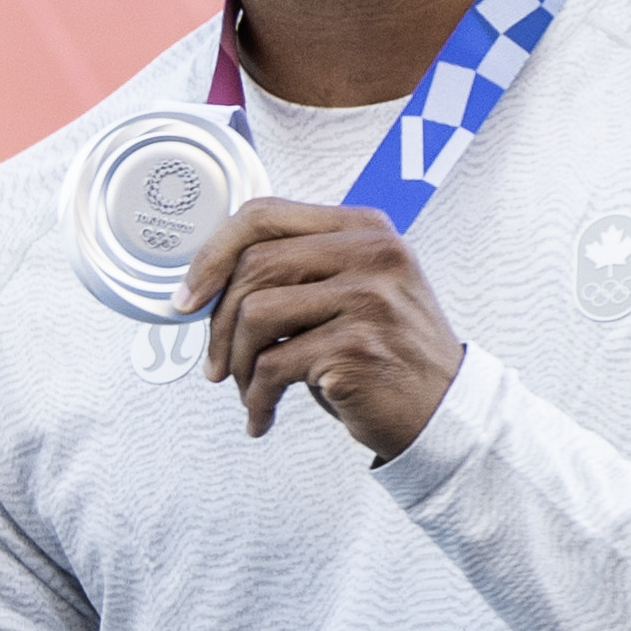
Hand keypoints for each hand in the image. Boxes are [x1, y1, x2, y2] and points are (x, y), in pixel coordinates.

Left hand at [187, 201, 463, 457]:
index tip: (187, 297)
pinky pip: (273, 367)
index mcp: (365, 228)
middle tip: (215, 365)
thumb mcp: (351, 291)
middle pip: (253, 266)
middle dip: (218, 323)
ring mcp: (369, 297)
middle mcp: (373, 253)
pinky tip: (262, 414)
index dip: (211, 254)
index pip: (263, 215)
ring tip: (248, 390)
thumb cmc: (382, 354)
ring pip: (255, 313)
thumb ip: (298, 271)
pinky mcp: (358, 347)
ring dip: (237, 363)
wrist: (442, 412)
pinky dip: (256, 398)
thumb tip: (204, 281)